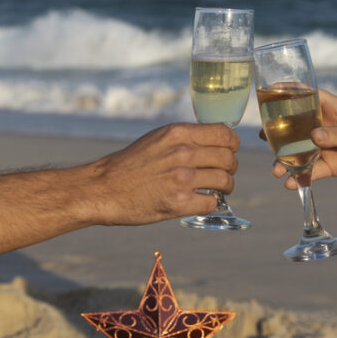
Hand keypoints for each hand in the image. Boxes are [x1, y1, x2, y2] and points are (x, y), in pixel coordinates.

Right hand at [87, 122, 239, 223]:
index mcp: (178, 133)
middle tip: (223, 175)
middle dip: (230, 168)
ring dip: (225, 187)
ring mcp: (181, 178)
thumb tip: (215, 142)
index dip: (232, 145)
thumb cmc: (131, 164)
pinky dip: (211, 204)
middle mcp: (182, 153)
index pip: (224, 134)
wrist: (104, 188)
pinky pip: (212, 203)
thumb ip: (185, 138)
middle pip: (228, 159)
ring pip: (225, 181)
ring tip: (217, 190)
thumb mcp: (157, 139)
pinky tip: (201, 201)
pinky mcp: (178, 203)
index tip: (229, 152)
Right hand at [271, 89, 336, 189]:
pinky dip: (302, 177)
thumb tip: (312, 137)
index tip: (269, 92)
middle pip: (299, 126)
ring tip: (276, 171)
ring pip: (303, 152)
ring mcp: (332, 147)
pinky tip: (291, 184)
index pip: (310, 96)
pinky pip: (314, 170)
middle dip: (281, 132)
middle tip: (262, 138)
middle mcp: (331, 127)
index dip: (290, 93)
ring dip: (288, 160)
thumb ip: (336, 136)